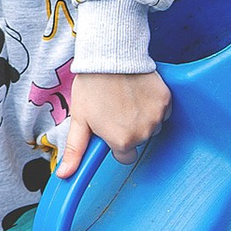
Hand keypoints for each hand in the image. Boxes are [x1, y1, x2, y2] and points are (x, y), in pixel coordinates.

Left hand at [55, 69, 170, 178]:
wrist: (110, 56)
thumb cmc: (92, 86)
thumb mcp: (79, 120)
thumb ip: (75, 150)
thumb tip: (65, 174)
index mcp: (121, 142)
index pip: (125, 157)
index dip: (116, 143)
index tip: (109, 128)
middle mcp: (143, 133)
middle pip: (139, 141)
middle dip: (129, 130)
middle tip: (115, 109)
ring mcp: (156, 116)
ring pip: (152, 127)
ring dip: (142, 118)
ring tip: (125, 99)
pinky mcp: (165, 100)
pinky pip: (163, 111)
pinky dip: (153, 105)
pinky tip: (138, 93)